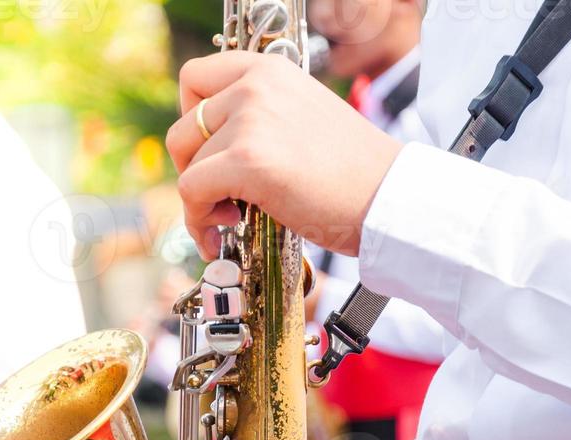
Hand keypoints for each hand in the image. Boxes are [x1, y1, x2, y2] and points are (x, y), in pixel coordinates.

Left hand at [166, 52, 401, 258]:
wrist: (387, 198)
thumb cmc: (353, 175)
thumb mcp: (302, 122)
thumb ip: (262, 121)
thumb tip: (218, 150)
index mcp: (270, 70)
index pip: (195, 78)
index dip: (190, 121)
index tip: (209, 153)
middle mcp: (256, 85)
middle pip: (183, 123)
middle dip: (191, 165)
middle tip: (218, 194)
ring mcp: (250, 120)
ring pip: (185, 160)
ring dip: (197, 198)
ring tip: (227, 219)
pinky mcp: (248, 161)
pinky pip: (192, 191)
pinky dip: (197, 221)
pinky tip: (219, 237)